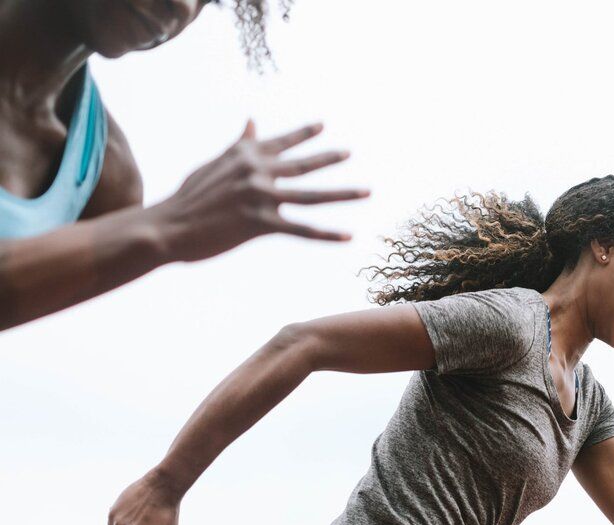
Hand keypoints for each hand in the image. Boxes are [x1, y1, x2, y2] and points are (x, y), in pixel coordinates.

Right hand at [152, 121, 369, 261]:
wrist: (168, 226)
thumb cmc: (188, 198)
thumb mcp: (214, 164)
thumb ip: (239, 145)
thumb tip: (253, 121)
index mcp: (244, 155)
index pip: (281, 141)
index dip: (304, 133)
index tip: (324, 126)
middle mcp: (256, 171)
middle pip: (303, 165)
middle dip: (330, 158)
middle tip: (352, 152)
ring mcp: (260, 197)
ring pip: (311, 195)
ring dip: (343, 194)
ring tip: (367, 191)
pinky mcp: (260, 224)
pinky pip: (302, 230)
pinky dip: (327, 234)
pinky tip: (349, 236)